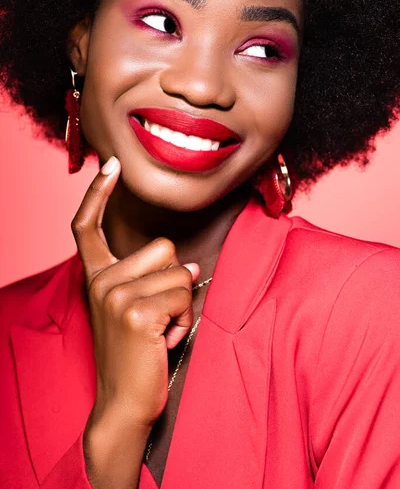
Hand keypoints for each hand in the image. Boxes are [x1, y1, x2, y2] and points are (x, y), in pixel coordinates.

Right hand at [71, 156, 198, 486]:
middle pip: (164, 247)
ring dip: (183, 303)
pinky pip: (184, 295)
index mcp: (98, 277)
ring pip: (180, 273)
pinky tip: (166, 340)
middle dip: (175, 279)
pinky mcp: (136, 312)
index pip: (87, 227)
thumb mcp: (133, 309)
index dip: (97, 194)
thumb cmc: (136, 355)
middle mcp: (102, 281)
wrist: (124, 402)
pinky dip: (185, 319)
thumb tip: (193, 266)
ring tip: (163, 330)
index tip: (109, 168)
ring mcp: (116, 296)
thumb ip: (152, 280)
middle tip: (160, 315)